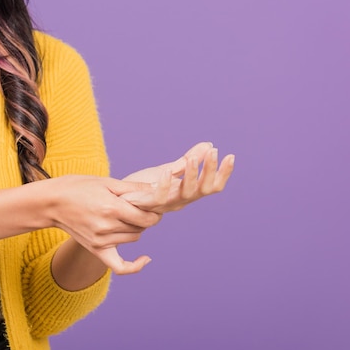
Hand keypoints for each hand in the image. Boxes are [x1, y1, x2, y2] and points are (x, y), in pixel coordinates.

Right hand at [49, 175, 161, 274]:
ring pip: (133, 238)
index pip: (146, 218)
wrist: (52, 202)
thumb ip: (133, 187)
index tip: (153, 205)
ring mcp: (101, 241)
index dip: (154, 212)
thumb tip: (156, 189)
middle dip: (144, 217)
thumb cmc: (78, 187)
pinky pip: (119, 266)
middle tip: (140, 207)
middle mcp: (107, 228)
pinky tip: (145, 259)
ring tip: (128, 216)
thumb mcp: (107, 181)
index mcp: (112, 209)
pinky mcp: (96, 249)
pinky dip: (134, 266)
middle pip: (141, 228)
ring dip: (136, 229)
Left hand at [120, 142, 234, 212]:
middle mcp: (180, 200)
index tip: (231, 156)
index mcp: (187, 192)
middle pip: (203, 190)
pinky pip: (160, 197)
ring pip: (186, 193)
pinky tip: (167, 170)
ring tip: (192, 158)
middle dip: (211, 171)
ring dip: (191, 176)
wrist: (118, 200)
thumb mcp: (169, 169)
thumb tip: (209, 145)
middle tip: (214, 152)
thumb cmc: (144, 186)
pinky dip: (165, 184)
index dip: (223, 173)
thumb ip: (188, 160)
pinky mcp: (148, 203)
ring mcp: (165, 204)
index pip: (212, 186)